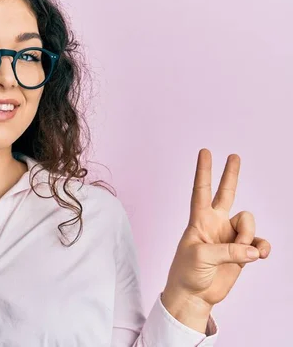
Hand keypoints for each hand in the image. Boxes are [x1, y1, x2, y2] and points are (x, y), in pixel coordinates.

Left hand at [163, 149, 270, 311]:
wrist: (194, 295)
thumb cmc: (187, 272)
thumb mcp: (201, 257)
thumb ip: (228, 250)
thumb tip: (252, 251)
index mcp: (199, 220)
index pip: (201, 191)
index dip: (203, 171)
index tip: (205, 152)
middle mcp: (215, 224)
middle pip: (226, 194)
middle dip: (230, 175)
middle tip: (234, 156)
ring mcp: (229, 237)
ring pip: (248, 223)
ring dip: (248, 237)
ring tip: (240, 253)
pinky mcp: (242, 253)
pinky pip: (259, 244)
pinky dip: (261, 248)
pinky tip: (259, 255)